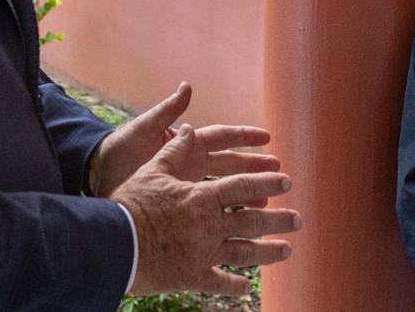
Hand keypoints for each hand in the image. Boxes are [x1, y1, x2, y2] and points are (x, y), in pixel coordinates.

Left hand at [89, 83, 279, 197]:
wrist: (96, 177)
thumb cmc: (119, 149)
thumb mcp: (144, 129)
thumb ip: (167, 111)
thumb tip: (187, 86)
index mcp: (184, 141)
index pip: (221, 137)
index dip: (245, 137)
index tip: (268, 138)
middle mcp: (189, 162)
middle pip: (229, 164)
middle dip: (253, 167)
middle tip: (279, 173)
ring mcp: (185, 184)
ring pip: (222, 188)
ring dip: (244, 193)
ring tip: (267, 202)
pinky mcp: (177, 203)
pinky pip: (206, 209)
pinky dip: (222, 214)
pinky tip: (238, 226)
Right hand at [112, 124, 301, 296]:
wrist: (116, 243)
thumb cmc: (132, 203)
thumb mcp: (153, 170)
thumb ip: (175, 151)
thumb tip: (188, 128)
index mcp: (203, 197)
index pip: (243, 186)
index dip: (266, 182)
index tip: (286, 182)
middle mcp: (210, 226)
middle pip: (252, 221)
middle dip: (278, 219)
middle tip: (298, 219)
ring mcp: (204, 253)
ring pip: (245, 253)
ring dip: (268, 252)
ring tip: (287, 250)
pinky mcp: (193, 276)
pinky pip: (220, 282)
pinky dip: (235, 284)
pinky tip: (246, 286)